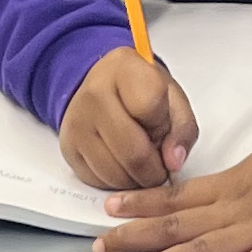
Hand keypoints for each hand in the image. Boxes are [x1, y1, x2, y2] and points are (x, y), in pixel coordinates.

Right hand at [61, 45, 194, 190]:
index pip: (150, 107)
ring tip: (141, 161)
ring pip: (117, 175)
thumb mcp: (173, 99)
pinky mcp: (69, 148)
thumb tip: (173, 162)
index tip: (161, 125)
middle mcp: (94, 94)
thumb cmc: (141, 92)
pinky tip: (122, 164)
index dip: (163, 126)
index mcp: (124, 69)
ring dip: (137, 179)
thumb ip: (182, 130)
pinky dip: (118, 182)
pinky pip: (100, 182)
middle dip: (155, 170)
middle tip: (160, 163)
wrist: (104, 88)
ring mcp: (77, 123)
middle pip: (134, 153)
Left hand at [96, 130, 251, 251]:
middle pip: (177, 224)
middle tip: (98, 251)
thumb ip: (224, 191)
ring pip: (204, 248)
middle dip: (134, 239)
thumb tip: (189, 206)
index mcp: (227, 187)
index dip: (140, 204)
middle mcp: (234, 208)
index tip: (107, 209)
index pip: (175, 196)